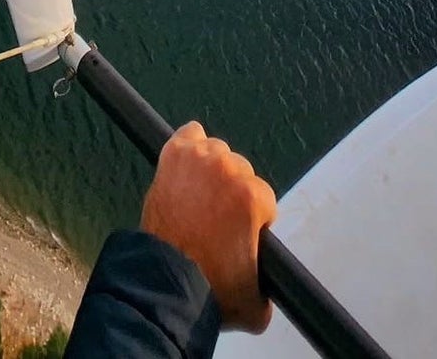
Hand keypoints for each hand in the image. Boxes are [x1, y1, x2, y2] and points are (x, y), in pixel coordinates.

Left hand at [140, 120, 276, 332]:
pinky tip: (187, 163)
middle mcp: (230, 169)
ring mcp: (200, 158)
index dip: (253, 220)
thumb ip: (270, 290)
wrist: (165, 279)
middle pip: (241, 174)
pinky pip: (191, 133)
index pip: (264, 199)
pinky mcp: (175, 153)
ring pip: (217, 153)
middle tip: (215, 220)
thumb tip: (271, 289)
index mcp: (254, 196)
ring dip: (213, 171)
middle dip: (232, 194)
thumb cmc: (210, 287)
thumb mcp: (255, 303)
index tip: (238, 236)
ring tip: (199, 197)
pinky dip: (191, 145)